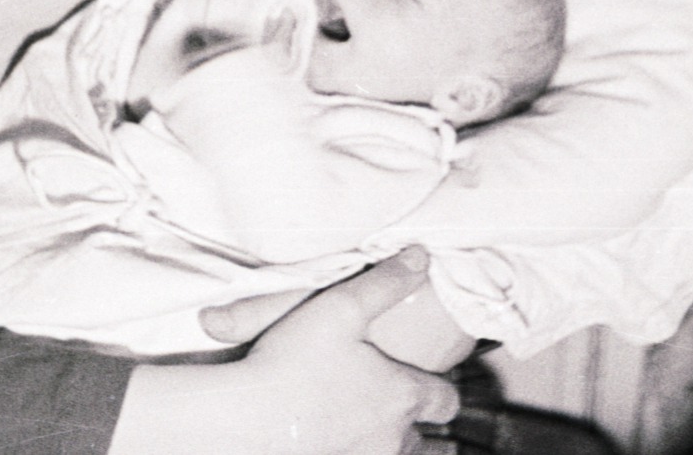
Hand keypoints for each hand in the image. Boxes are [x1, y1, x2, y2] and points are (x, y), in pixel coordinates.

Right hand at [110, 248, 459, 454]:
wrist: (246, 420)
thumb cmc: (292, 361)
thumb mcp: (340, 306)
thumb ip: (385, 282)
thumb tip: (421, 256)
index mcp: (402, 396)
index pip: (446, 401)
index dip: (442, 390)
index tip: (433, 380)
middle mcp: (392, 438)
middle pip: (433, 445)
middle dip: (426, 430)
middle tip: (412, 415)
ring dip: (399, 447)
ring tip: (384, 434)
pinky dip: (362, 453)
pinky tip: (347, 442)